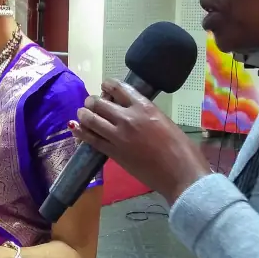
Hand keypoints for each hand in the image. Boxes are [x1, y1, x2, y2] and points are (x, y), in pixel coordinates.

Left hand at [72, 79, 210, 204]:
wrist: (180, 173)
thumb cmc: (181, 148)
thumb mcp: (164, 121)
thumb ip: (146, 114)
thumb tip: (133, 112)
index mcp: (144, 106)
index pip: (118, 88)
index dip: (107, 85)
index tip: (104, 86)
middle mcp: (127, 118)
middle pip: (99, 102)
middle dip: (92, 101)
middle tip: (91, 104)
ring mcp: (118, 136)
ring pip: (91, 119)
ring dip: (84, 115)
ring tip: (82, 114)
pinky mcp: (113, 153)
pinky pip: (91, 139)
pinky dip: (81, 133)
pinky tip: (77, 129)